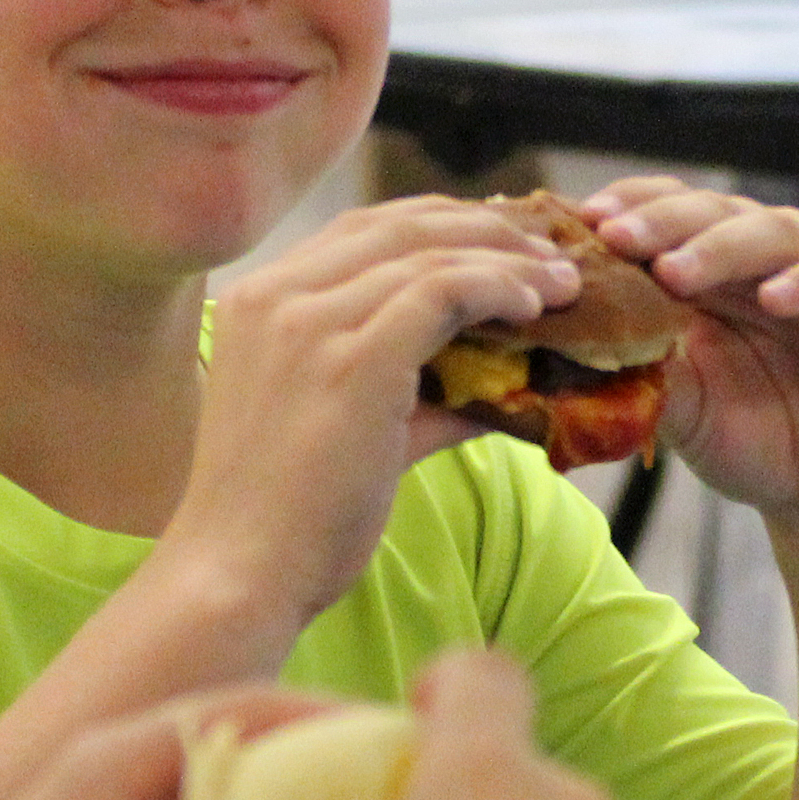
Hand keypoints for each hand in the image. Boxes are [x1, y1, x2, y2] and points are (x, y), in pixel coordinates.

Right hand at [171, 196, 582, 626]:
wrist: (238, 575)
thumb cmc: (287, 519)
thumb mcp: (341, 426)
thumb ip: (412, 392)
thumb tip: (499, 387)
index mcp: (258, 299)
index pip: (364, 229)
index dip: (442, 225)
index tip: (501, 242)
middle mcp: (276, 294)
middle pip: (400, 223)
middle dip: (485, 228)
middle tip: (548, 253)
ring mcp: (308, 321)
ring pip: (429, 252)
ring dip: (508, 258)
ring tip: (560, 283)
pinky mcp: (352, 359)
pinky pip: (443, 292)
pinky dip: (499, 288)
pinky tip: (534, 307)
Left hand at [582, 177, 798, 560]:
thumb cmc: (750, 444)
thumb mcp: (681, 409)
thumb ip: (637, 370)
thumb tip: (567, 342)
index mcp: (712, 272)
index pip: (667, 213)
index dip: (626, 209)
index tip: (579, 223)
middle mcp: (765, 261)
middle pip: (713, 212)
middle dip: (660, 221)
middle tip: (614, 237)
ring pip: (775, 231)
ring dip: (721, 246)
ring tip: (674, 272)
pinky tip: (774, 297)